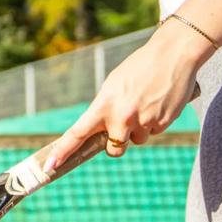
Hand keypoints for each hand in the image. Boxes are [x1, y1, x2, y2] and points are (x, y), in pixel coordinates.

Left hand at [46, 21, 212, 169]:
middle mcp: (121, 117)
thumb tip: (101, 132)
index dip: (62, 152)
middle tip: (124, 122)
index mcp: (103, 105)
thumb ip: (105, 110)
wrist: (172, 54)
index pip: (77, 133)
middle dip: (117, 142)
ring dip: (139, 129)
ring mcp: (144, 122)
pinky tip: (158, 102)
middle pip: (113, 150)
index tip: (49, 166)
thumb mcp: (113, 86)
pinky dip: (155, 122)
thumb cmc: (138, 68)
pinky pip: (154, 132)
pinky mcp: (163, 123)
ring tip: (145, 103)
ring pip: (137, 140)